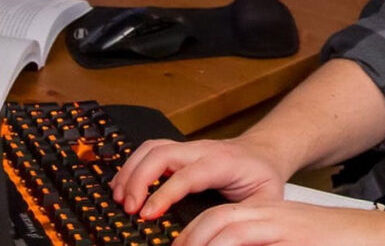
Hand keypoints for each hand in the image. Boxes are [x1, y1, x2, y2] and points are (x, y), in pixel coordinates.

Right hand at [110, 137, 287, 218]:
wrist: (265, 152)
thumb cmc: (264, 177)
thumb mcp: (265, 200)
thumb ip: (244, 217)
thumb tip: (225, 236)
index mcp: (224, 162)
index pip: (187, 175)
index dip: (164, 193)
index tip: (146, 214)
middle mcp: (203, 150)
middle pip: (162, 153)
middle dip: (138, 179)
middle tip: (128, 209)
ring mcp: (189, 147)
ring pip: (151, 148)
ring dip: (131, 171)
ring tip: (118, 199)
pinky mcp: (180, 150)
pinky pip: (150, 150)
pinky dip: (133, 166)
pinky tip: (124, 187)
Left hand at [173, 200, 381, 245]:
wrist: (371, 236)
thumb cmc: (332, 243)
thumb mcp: (286, 242)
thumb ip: (259, 242)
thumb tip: (226, 245)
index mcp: (265, 214)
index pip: (217, 218)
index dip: (191, 235)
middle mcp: (270, 214)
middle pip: (217, 218)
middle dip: (190, 238)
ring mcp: (282, 225)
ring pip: (229, 226)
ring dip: (205, 242)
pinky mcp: (294, 236)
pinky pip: (251, 239)